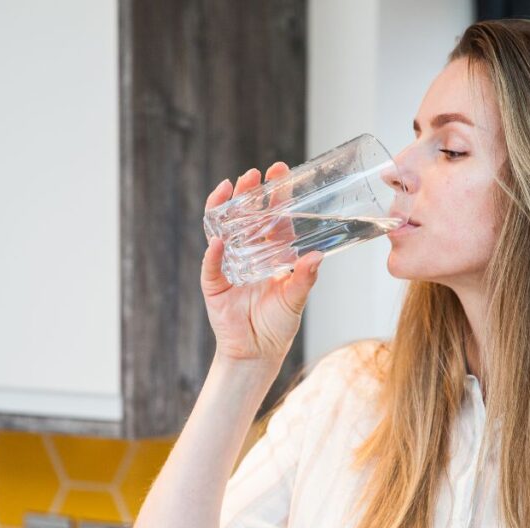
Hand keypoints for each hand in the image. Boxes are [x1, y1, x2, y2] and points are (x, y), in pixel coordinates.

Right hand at [201, 162, 324, 370]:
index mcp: (272, 253)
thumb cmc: (278, 324)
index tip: (280, 172)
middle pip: (246, 216)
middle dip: (249, 193)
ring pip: (223, 230)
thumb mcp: (296, 299)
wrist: (257, 353)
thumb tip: (318, 255)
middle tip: (254, 174)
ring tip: (230, 189)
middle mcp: (249, 253)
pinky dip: (212, 254)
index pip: (274, 216)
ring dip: (225, 209)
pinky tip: (217, 241)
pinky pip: (211, 265)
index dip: (276, 194)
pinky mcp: (214, 284)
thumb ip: (305, 277)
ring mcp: (228, 265)